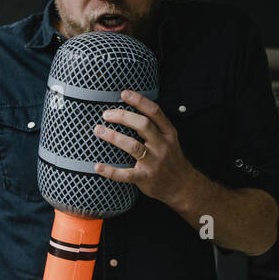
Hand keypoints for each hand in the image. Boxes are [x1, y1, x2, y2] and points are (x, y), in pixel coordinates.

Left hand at [93, 89, 196, 205]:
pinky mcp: (145, 178)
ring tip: (98, 130)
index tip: (123, 93)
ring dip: (114, 136)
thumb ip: (154, 126)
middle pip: (143, 125)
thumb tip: (129, 109)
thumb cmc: (169, 159)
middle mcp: (162, 145)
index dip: (139, 101)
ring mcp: (154, 162)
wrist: (181, 185)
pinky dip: (110, 171)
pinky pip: (125, 174)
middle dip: (123, 116)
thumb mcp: (169, 139)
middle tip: (106, 114)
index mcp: (168, 133)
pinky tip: (97, 166)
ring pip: (133, 146)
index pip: (154, 112)